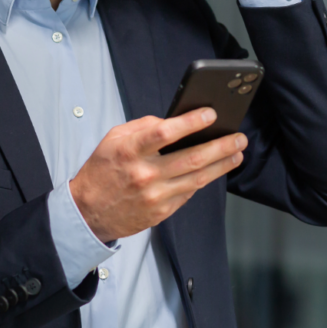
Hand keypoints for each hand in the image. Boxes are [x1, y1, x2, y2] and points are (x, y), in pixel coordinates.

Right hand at [69, 108, 246, 241]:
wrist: (87, 213)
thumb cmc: (102, 170)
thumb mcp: (114, 138)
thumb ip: (143, 126)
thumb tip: (174, 120)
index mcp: (130, 151)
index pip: (165, 133)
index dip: (191, 122)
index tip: (211, 114)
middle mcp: (145, 174)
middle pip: (191, 158)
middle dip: (220, 146)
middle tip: (239, 137)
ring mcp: (155, 196)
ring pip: (197, 178)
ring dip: (222, 164)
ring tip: (237, 152)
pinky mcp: (161, 212)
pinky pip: (189, 193)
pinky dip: (204, 180)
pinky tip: (216, 170)